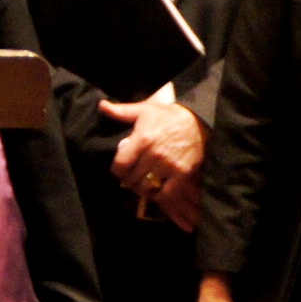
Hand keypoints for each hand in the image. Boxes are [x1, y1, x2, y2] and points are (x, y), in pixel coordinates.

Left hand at [100, 98, 204, 229]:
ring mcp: (170, 165)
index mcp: (142, 139)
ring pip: (147, 187)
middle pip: (132, 178)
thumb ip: (121, 111)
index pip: (120, 165)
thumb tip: (101, 105)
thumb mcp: (144, 110)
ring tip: (142, 184)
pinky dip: (158, 196)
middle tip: (131, 178)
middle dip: (128, 179)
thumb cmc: (168, 115)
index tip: (120, 170)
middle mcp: (154, 154)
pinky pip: (166, 193)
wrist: (199, 120)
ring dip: (141, 188)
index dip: (117, 170)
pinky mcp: (183, 174)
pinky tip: (156, 190)